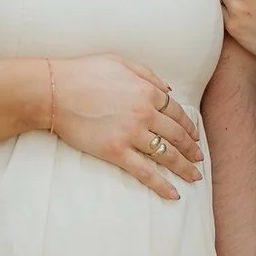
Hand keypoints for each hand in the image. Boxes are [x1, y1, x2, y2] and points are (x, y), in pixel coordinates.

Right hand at [50, 56, 203, 200]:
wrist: (56, 91)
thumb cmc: (85, 73)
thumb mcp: (121, 62)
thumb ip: (148, 74)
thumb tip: (168, 89)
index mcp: (147, 91)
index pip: (176, 112)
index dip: (189, 126)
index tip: (194, 136)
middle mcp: (144, 113)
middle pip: (176, 135)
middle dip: (191, 149)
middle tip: (200, 159)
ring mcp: (131, 134)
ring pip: (166, 154)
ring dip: (184, 167)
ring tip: (194, 177)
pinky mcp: (116, 152)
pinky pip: (144, 172)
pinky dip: (161, 185)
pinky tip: (173, 194)